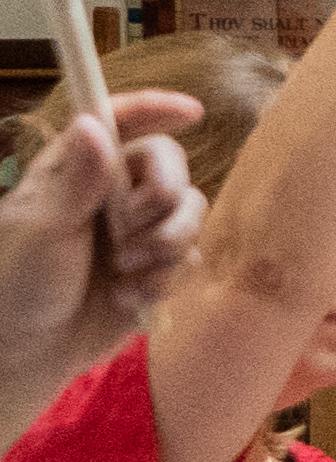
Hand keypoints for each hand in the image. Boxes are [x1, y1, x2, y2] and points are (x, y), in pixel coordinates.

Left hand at [0, 88, 205, 372]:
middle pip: (169, 167)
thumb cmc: (18, 285)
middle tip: (131, 228)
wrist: (27, 353)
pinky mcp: (156, 268)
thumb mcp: (42, 230)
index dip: (154, 109)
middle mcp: (111, 193)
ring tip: (126, 271)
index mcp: (75, 171)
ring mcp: (136, 231)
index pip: (117, 122)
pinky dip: (164, 280)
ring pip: (190, 214)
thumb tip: (94, 124)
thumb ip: (77, 181)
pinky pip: (190, 259)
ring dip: (165, 245)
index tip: (191, 113)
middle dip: (162, 199)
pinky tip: (129, 298)